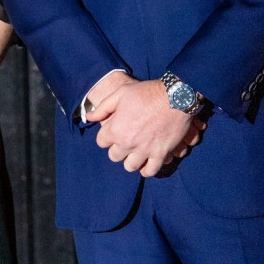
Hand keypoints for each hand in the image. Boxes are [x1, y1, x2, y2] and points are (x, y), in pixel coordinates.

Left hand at [86, 79, 205, 176]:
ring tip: (135, 151)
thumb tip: (89, 116)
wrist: (174, 97)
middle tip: (125, 139)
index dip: (106, 135)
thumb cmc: (146, 92)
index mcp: (115, 129)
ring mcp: (144, 151)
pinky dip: (147, 169)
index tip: (113, 129)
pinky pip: (150, 171)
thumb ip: (103, 108)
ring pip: (130, 166)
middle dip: (117, 148)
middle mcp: (127, 143)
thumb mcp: (120, 93)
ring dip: (131, 159)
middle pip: (114, 156)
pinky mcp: (160, 154)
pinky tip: (147, 162)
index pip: (101, 142)